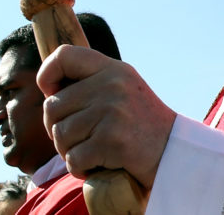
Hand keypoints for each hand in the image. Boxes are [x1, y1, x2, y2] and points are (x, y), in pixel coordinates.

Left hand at [37, 45, 175, 189]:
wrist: (177, 155)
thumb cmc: (142, 125)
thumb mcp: (122, 89)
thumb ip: (92, 82)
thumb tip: (48, 88)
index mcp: (112, 69)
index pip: (63, 55)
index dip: (47, 74)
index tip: (51, 93)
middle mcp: (111, 85)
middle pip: (53, 106)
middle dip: (56, 129)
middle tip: (75, 139)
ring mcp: (111, 111)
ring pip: (60, 134)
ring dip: (68, 152)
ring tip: (88, 153)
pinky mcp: (112, 140)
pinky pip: (73, 158)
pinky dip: (80, 169)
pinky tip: (95, 167)